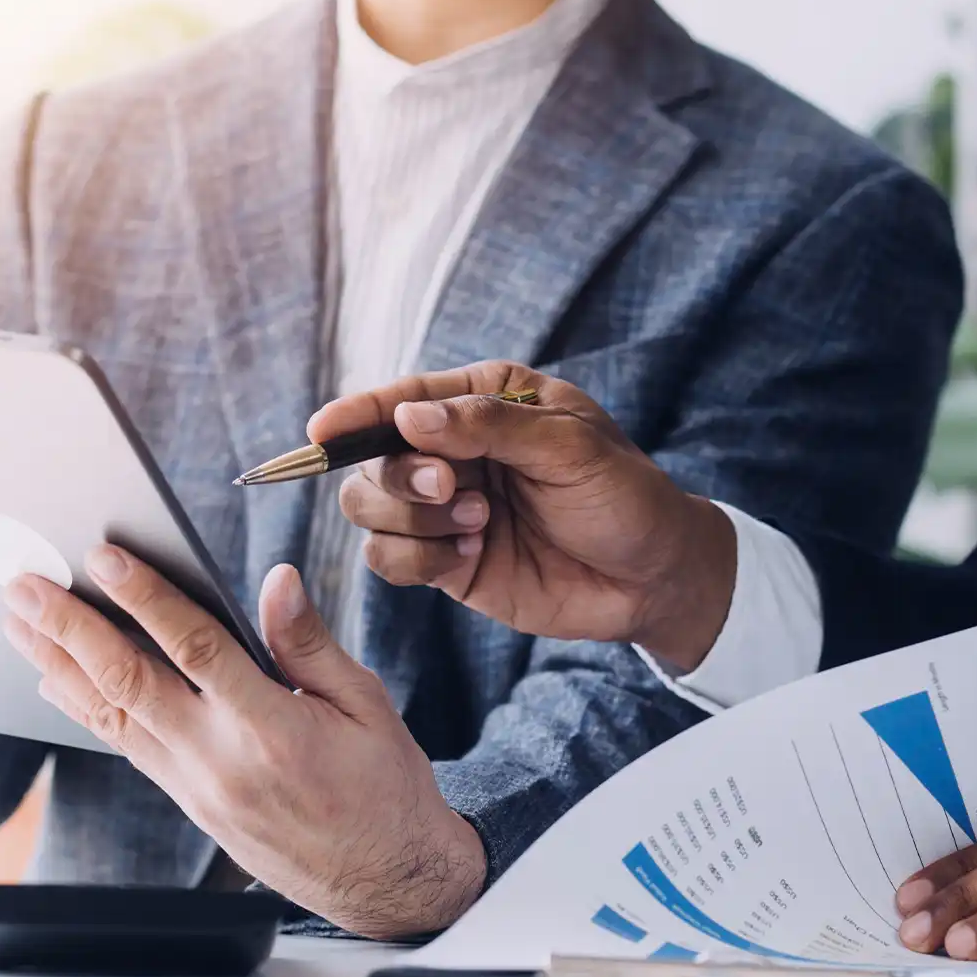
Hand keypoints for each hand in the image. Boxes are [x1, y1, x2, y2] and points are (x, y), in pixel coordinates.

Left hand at [0, 548, 485, 939]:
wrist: (386, 880)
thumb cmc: (384, 786)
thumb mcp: (367, 705)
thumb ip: (309, 643)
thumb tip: (276, 580)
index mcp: (272, 728)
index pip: (195, 648)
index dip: (144, 598)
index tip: (102, 556)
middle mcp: (221, 761)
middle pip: (128, 682)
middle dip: (69, 627)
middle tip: (24, 583)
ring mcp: (196, 787)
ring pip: (111, 716)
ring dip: (57, 664)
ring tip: (17, 621)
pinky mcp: (188, 802)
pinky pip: (124, 746)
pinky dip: (83, 707)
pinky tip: (54, 677)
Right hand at [311, 360, 735, 668]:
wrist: (654, 577)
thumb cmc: (623, 497)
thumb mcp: (569, 448)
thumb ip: (488, 427)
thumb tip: (409, 418)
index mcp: (481, 401)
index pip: (401, 399)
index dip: (355, 414)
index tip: (322, 431)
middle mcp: (453, 451)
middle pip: (372, 458)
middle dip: (401, 477)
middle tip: (454, 491)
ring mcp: (444, 508)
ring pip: (369, 509)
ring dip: (414, 521)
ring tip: (481, 526)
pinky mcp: (444, 561)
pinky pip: (388, 559)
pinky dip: (419, 560)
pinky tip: (473, 557)